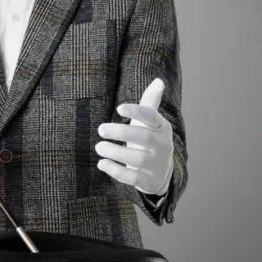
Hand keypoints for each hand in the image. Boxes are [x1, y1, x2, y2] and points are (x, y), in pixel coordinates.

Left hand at [95, 78, 173, 195]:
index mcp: (162, 127)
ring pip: (136, 158)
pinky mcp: (148, 181)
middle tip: (100, 129)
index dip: (136, 111)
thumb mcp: (151, 123)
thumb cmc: (149, 141)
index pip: (151, 117)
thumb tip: (158, 81)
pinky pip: (132, 177)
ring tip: (99, 146)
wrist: (160, 173)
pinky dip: (115, 170)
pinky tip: (101, 163)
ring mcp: (156, 164)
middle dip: (120, 132)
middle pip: (143, 137)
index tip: (118, 107)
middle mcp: (162, 145)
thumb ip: (150, 103)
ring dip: (115, 152)